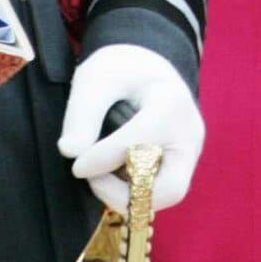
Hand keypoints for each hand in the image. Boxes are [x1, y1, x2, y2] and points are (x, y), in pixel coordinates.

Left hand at [57, 43, 203, 211]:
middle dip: (127, 194)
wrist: (148, 66)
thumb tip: (70, 152)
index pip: (137, 147)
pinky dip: (136, 191)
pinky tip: (112, 173)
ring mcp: (191, 152)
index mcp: (169, 104)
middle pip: (170, 188)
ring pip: (167, 195)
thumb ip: (81, 113)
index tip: (75, 166)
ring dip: (130, 195)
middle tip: (93, 180)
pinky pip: (162, 190)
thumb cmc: (121, 69)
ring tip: (99, 175)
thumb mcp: (94, 78)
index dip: (101, 161)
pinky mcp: (184, 164)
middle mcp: (189, 134)